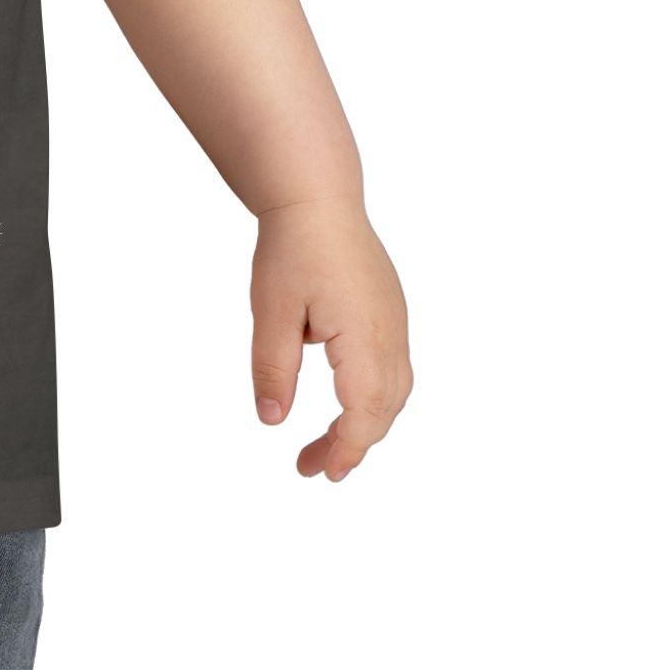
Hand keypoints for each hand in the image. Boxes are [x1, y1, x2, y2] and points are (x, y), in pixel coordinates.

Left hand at [250, 196, 411, 480]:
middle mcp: (391, 335)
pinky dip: (373, 394)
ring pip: (393, 391)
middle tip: (312, 465)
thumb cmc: (293, 247)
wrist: (317, 196)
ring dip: (365, 421)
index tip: (321, 473)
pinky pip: (392, 367)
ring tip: (328, 441)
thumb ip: (273, 368)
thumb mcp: (272, 310)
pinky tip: (345, 397)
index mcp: (365, 338)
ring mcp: (396, 322)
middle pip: (383, 410)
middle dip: (351, 444)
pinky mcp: (390, 310)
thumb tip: (272, 420)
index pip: (364, 414)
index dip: (345, 450)